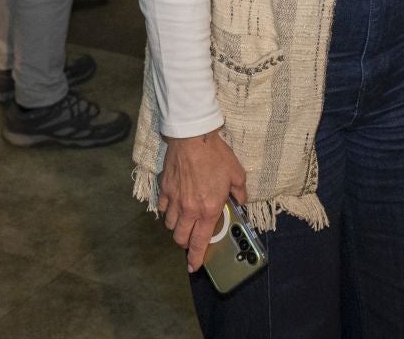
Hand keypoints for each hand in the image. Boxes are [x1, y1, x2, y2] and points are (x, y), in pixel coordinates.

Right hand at [157, 129, 247, 271]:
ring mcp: (174, 200)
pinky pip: (162, 207)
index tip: (193, 267)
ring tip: (184, 219)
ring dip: (176, 226)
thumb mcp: (237, 174)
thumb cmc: (216, 155)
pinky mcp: (164, 188)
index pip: (199, 241)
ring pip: (170, 224)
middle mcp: (189, 209)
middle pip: (180, 238)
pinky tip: (173, 204)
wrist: (193, 137)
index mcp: (208, 209)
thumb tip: (241, 201)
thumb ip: (240, 192)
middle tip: (191, 237)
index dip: (196, 258)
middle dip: (185, 243)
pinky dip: (167, 210)